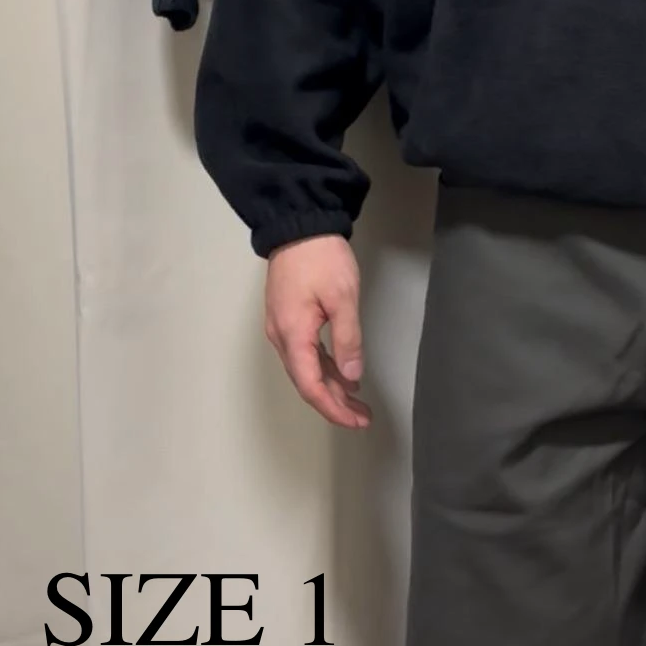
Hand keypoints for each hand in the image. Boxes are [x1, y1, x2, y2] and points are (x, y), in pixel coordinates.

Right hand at [264, 235, 370, 429]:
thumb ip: (348, 339)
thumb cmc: (321, 257)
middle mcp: (282, 337)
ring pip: (307, 369)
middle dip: (334, 404)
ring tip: (358, 402)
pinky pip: (306, 353)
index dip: (333, 408)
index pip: (311, 386)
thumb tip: (351, 377)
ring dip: (332, 387)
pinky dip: (326, 368)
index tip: (356, 421)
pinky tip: (344, 375)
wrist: (299, 224)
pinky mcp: (289, 318)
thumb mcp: (343, 297)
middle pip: (307, 382)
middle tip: (362, 417)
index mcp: (292, 335)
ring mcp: (283, 328)